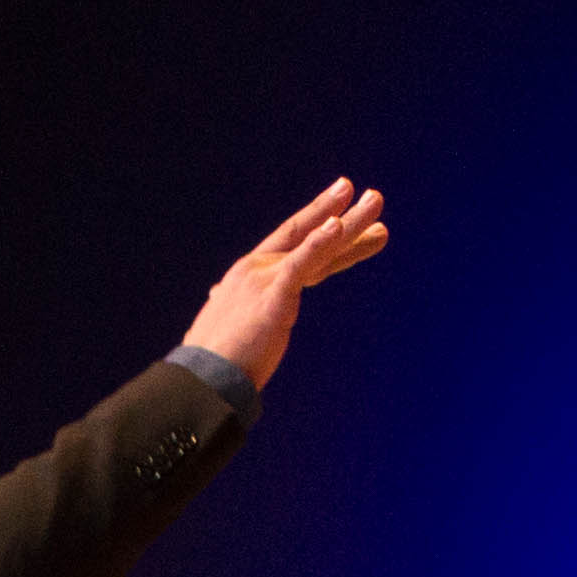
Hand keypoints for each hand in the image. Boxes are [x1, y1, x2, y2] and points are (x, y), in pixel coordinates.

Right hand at [184, 178, 387, 393]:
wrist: (201, 379)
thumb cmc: (214, 361)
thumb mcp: (225, 323)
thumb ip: (230, 306)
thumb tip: (215, 296)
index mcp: (251, 276)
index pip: (295, 249)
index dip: (322, 231)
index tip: (345, 216)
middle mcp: (257, 269)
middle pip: (309, 237)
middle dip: (344, 215)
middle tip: (375, 197)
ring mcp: (263, 279)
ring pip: (315, 245)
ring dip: (350, 222)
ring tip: (375, 200)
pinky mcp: (271, 296)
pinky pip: (301, 264)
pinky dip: (320, 243)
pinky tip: (337, 224)